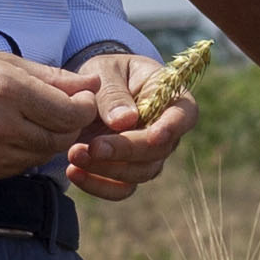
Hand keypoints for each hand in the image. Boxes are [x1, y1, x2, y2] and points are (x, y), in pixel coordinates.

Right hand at [0, 43, 115, 180]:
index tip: (82, 99)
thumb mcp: (0, 61)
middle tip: (66, 112)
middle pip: (59, 139)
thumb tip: (90, 83)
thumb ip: (50, 76)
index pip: (68, 113)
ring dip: (49, 141)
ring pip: (39, 157)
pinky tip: (15, 136)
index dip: (84, 108)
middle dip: (70, 127)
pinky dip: (25, 154)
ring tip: (38, 121)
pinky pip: (16, 168)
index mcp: (6, 91)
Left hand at [62, 53, 199, 201]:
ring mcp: (149, 155)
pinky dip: (97, 185)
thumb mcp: (107, 71)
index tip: (154, 136)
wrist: (90, 90)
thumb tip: (125, 120)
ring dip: (107, 169)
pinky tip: (74, 172)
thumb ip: (114, 93)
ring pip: (140, 172)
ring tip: (74, 155)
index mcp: (170, 98)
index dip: (172, 128)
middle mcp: (166, 131)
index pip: (184, 115)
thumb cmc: (107, 73)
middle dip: (125, 151)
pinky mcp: (128, 171)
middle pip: (158, 150)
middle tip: (92, 146)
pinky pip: (121, 188)